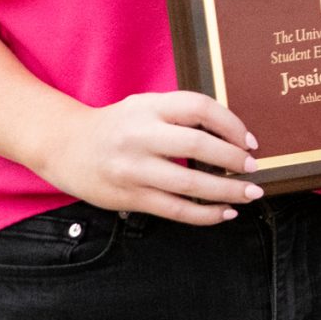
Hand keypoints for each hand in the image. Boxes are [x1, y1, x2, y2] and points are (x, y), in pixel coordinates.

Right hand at [34, 91, 264, 225]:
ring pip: (189, 185)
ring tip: (250, 194)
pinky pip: (173, 209)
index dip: (231, 124)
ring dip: (226, 191)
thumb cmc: (118, 124)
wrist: (65, 146)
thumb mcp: (146, 105)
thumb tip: (233, 135)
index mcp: (149, 107)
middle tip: (255, 168)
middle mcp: (140, 137)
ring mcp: (133, 170)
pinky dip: (203, 214)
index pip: (200, 109)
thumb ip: (182, 114)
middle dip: (233, 159)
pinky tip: (224, 213)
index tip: (250, 140)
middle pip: (197, 147)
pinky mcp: (128, 198)